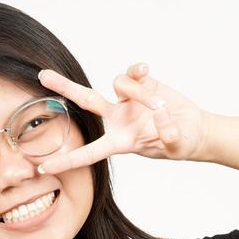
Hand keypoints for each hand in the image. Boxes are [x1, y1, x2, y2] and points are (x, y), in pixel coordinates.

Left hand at [34, 62, 208, 175]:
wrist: (195, 128)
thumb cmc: (182, 144)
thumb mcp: (177, 147)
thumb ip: (169, 135)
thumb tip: (160, 113)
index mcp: (119, 141)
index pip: (89, 153)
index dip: (68, 161)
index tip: (44, 168)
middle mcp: (117, 118)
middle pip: (86, 101)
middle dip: (64, 87)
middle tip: (43, 75)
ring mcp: (127, 99)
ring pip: (119, 84)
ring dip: (139, 92)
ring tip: (160, 104)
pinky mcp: (142, 82)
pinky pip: (133, 71)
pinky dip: (139, 70)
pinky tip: (146, 71)